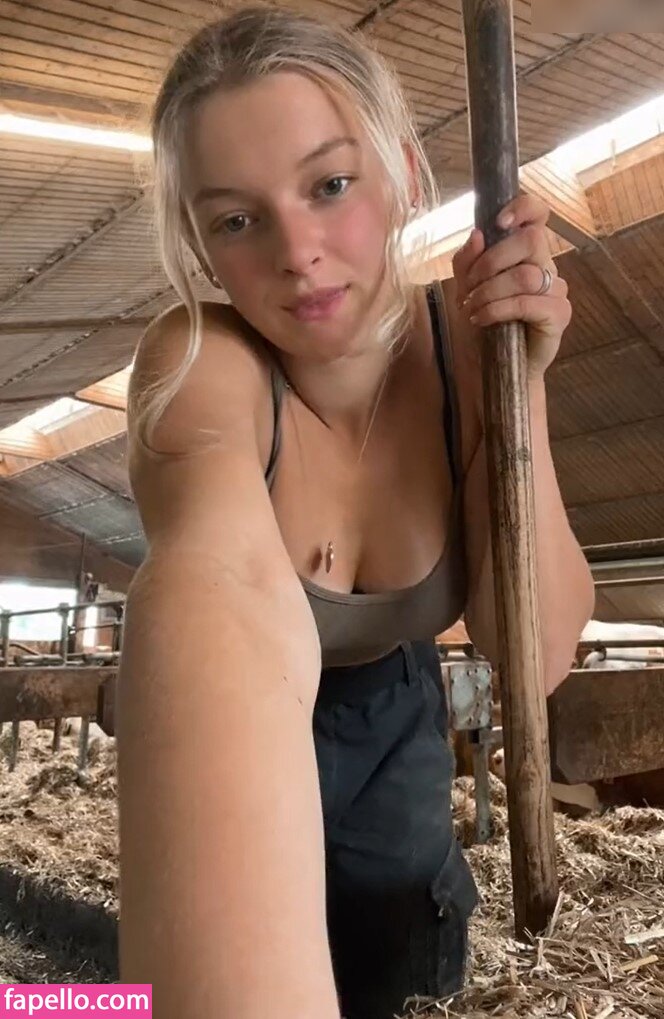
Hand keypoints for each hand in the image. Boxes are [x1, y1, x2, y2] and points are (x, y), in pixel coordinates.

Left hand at [452, 194, 570, 378]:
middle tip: (469, 287)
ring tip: (471, 308)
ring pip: (526, 275)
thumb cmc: (484, 324)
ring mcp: (556, 290)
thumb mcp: (465, 289)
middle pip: (530, 240)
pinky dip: (498, 309)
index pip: (538, 214)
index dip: (523, 208)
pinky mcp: (559, 314)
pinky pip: (528, 302)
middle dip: (491, 262)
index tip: (498, 223)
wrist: (494, 367)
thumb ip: (467, 261)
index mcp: (526, 252)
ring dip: (489, 291)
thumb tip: (476, 234)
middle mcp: (546, 266)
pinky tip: (482, 319)